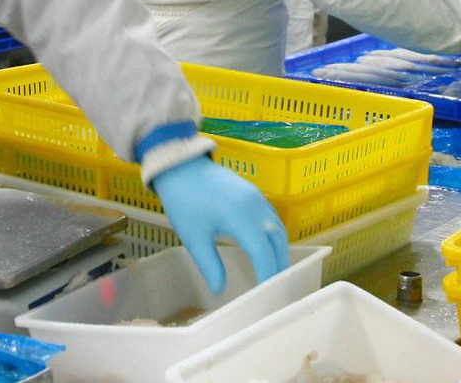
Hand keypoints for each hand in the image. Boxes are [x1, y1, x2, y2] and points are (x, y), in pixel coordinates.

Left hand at [151, 156, 288, 293]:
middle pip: (278, 241)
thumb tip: (219, 290)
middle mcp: (256, 207)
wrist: (181, 166)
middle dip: (279, 266)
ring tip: (274, 272)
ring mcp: (258, 198)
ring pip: (279, 229)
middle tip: (276, 288)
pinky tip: (267, 248)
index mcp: (241, 218)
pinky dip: (275, 237)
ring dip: (280, 251)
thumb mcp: (194, 237)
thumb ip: (210, 265)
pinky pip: (273, 218)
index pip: (263, 253)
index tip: (265, 295)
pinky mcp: (255, 194)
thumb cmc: (185, 201)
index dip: (267, 275)